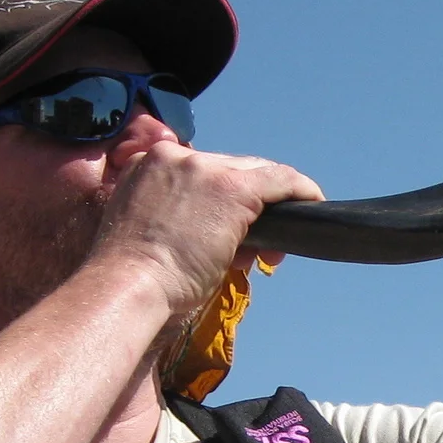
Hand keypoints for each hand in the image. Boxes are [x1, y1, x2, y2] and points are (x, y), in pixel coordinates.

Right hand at [86, 140, 322, 318]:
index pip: (200, 172)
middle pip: (229, 170)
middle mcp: (174, 156)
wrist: (129, 287)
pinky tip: (313, 204)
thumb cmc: (134, 279)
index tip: (228, 234)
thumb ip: (177, 220)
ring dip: (269, 209)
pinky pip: (281, 180)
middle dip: (248, 208)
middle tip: (258, 249)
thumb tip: (222, 234)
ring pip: (254, 175)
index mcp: (147, 164)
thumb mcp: (149, 235)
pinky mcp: (233, 188)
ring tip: (271, 251)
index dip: (220, 202)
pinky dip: (300, 191)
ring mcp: (204, 168)